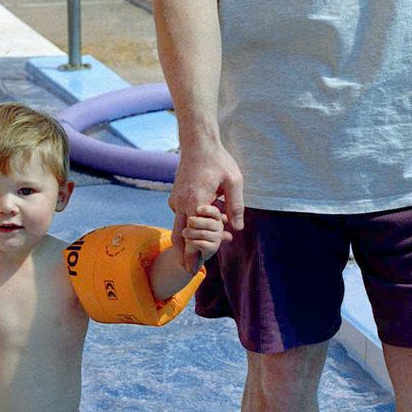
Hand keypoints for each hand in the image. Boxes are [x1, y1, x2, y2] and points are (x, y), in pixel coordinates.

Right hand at [169, 140, 243, 272]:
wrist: (197, 143)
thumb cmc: (218, 161)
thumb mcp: (234, 182)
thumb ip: (235, 206)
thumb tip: (237, 229)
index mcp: (195, 202)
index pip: (191, 237)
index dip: (194, 254)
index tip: (194, 269)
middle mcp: (181, 204)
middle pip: (179, 237)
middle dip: (187, 252)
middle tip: (193, 268)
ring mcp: (175, 200)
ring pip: (180, 227)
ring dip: (192, 236)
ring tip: (213, 238)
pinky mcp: (175, 196)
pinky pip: (181, 216)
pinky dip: (191, 223)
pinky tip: (210, 218)